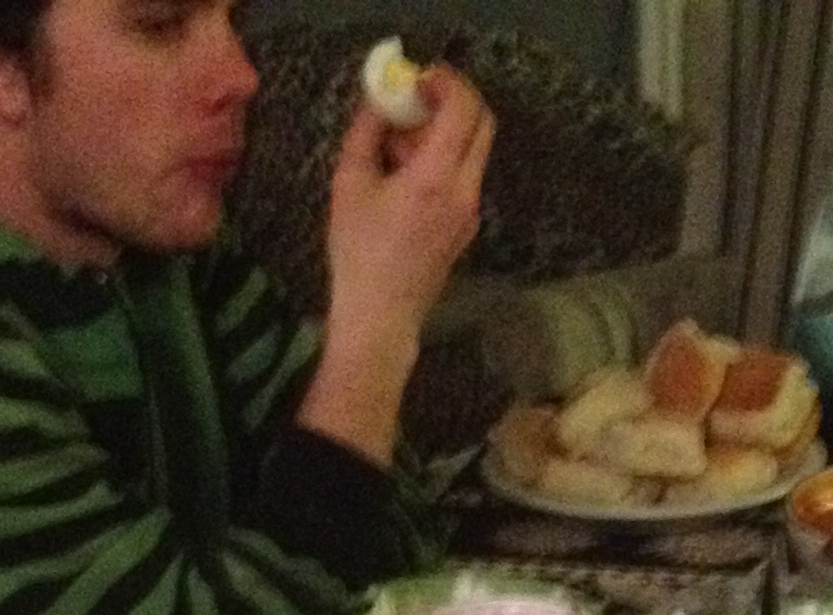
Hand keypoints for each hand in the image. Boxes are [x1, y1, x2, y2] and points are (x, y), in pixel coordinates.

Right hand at [305, 66, 493, 457]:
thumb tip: (381, 102)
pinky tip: (406, 175)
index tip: (419, 78)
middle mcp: (464, 192)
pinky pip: (464, 177)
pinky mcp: (466, 228)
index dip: (446, 82)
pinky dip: (443, 160)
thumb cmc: (358, 253)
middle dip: (454, 101)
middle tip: (419, 98)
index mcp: (436, 178)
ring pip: (473, 151)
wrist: (381, 318)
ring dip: (445, 133)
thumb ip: (367, 131)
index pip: (463, 108)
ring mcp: (471, 213)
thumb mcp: (349, 182)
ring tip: (399, 144)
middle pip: (482, 124)